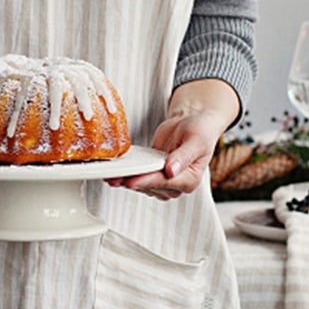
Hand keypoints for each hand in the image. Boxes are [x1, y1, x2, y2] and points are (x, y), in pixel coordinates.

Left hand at [110, 79, 241, 201]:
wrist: (192, 122)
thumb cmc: (200, 130)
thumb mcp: (196, 139)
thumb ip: (184, 156)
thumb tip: (171, 170)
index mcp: (190, 179)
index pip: (165, 182)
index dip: (147, 181)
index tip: (132, 181)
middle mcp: (176, 184)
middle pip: (150, 185)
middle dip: (132, 181)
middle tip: (114, 177)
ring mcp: (163, 181)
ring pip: (141, 184)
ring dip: (125, 179)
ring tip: (109, 175)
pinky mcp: (152, 173)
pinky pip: (137, 176)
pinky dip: (126, 173)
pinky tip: (114, 170)